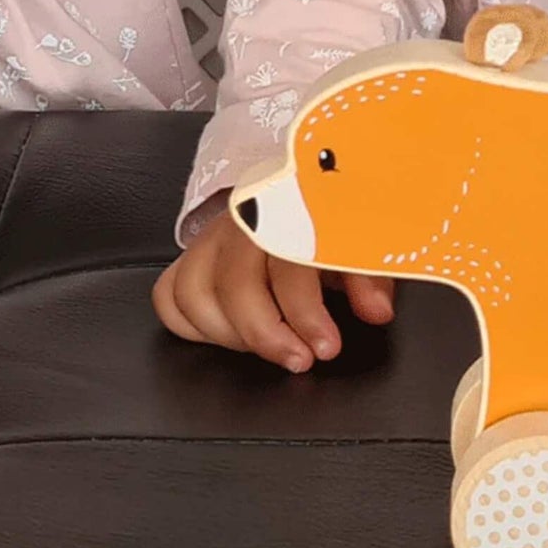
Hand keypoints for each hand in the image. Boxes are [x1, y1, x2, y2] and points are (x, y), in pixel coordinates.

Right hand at [153, 212, 395, 372]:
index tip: (326, 348)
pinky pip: (169, 294)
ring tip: (267, 348)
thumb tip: (378, 312)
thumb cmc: (333, 219)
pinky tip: (229, 335)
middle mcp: (243, 222)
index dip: (306, 315)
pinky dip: (191, 323)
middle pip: (234, 284)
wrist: (304, 187)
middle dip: (266, 334)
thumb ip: (370, 276)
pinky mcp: (192, 255)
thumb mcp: (361, 241)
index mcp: (289, 211)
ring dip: (228, 334)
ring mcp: (211, 238)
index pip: (288, 266)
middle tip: (299, 360)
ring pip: (193, 292)